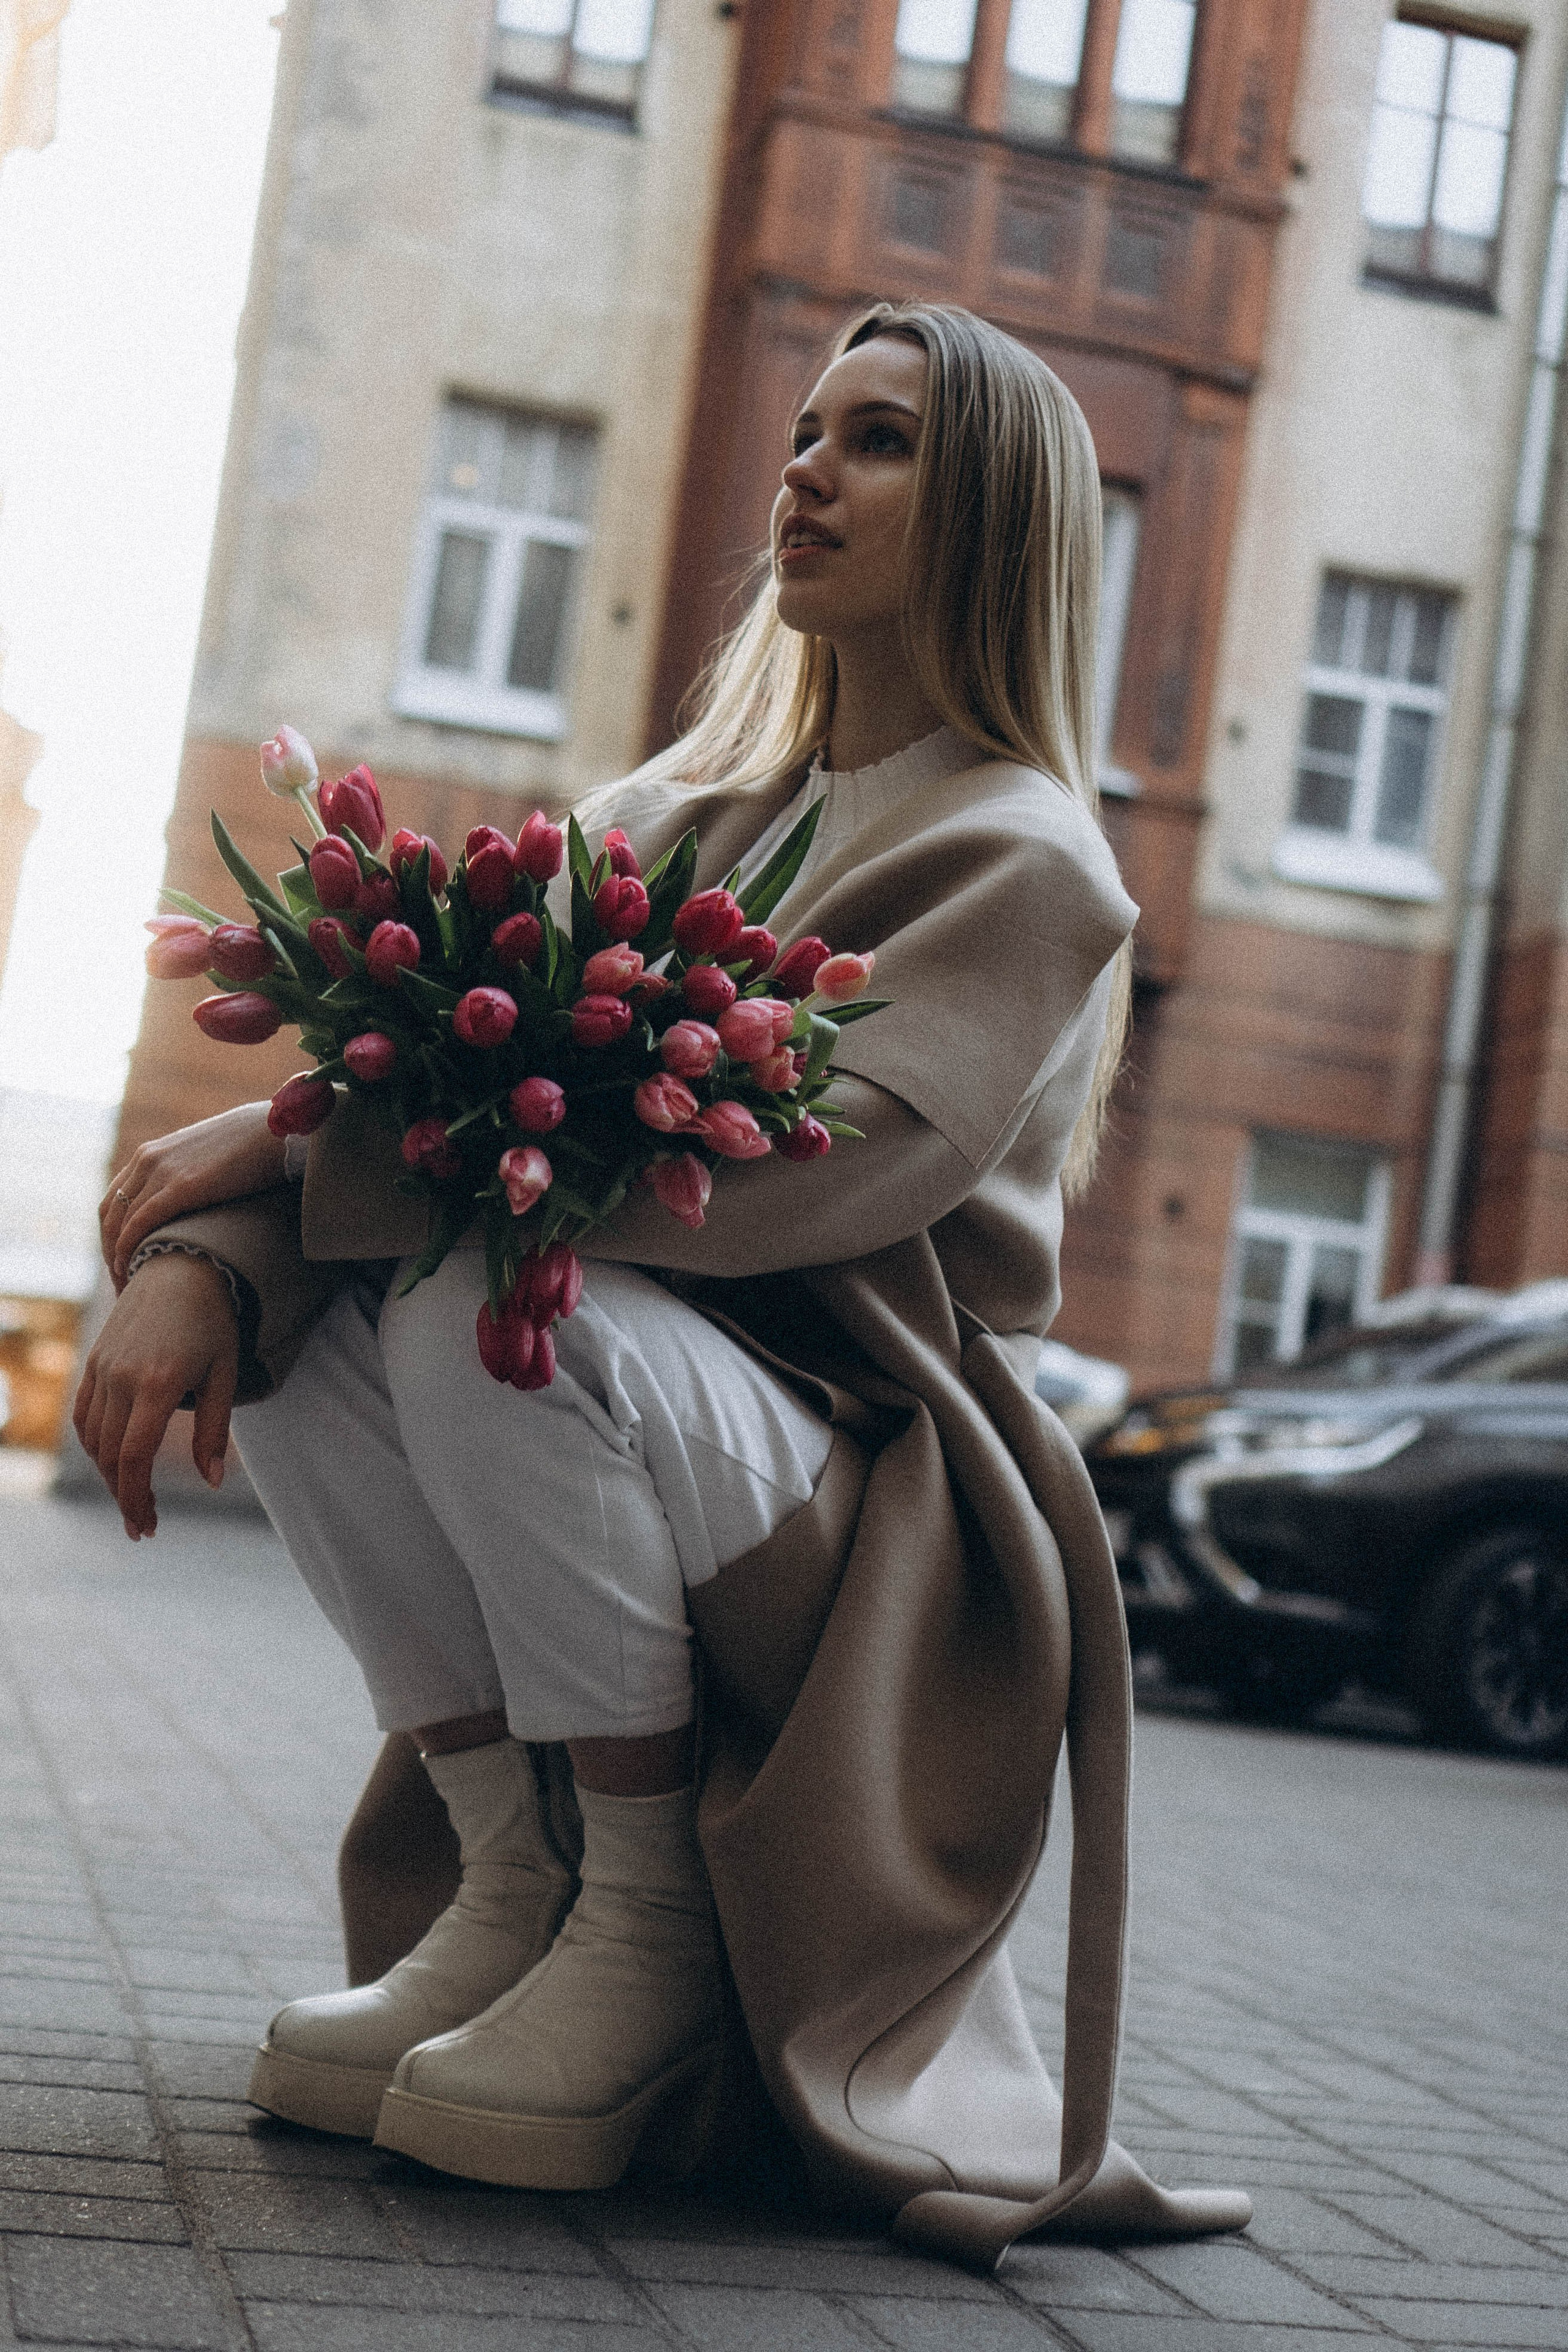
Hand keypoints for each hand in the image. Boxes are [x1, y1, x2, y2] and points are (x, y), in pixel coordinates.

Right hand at [72, 1254, 239, 1539]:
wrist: (181, 1270)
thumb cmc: (214, 1324)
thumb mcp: (225, 1374)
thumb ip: (214, 1429)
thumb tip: (213, 1482)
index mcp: (158, 1383)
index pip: (135, 1456)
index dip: (138, 1497)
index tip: (148, 1525)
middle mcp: (122, 1377)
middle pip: (111, 1455)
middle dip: (125, 1497)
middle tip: (143, 1527)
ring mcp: (103, 1368)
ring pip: (93, 1439)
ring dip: (109, 1475)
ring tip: (132, 1499)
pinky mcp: (94, 1362)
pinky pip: (84, 1415)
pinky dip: (95, 1445)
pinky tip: (113, 1463)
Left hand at [101, 1103, 285, 1288]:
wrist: (273, 1131)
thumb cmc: (248, 1149)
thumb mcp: (204, 1161)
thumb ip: (187, 1179)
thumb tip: (191, 1207)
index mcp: (149, 1154)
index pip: (114, 1200)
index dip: (111, 1234)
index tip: (120, 1261)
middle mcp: (147, 1160)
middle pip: (110, 1214)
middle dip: (108, 1250)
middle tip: (120, 1280)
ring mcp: (161, 1171)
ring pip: (119, 1222)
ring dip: (116, 1257)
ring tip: (126, 1286)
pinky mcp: (180, 1186)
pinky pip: (139, 1223)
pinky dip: (128, 1249)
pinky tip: (131, 1269)